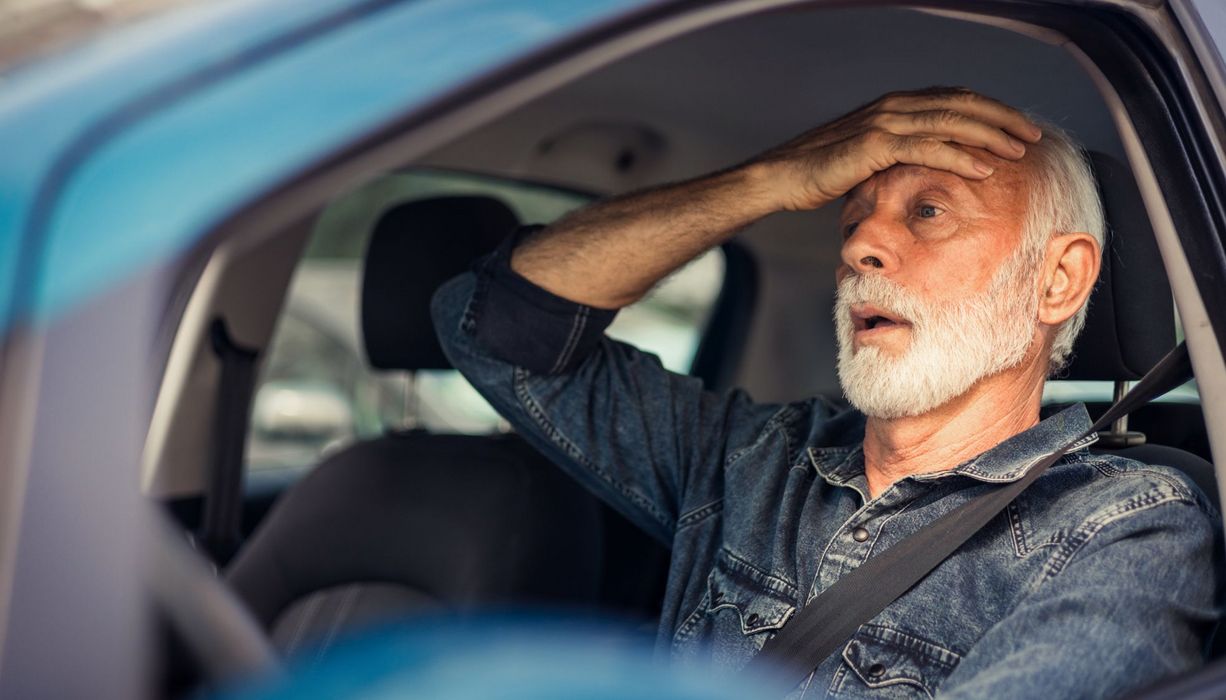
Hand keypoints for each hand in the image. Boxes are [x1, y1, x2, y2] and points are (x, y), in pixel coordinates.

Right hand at [748, 87, 1042, 211]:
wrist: (782, 176)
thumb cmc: (820, 172)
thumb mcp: (866, 159)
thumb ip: (895, 156)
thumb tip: (921, 173)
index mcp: (895, 105)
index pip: (954, 99)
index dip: (990, 110)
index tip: (1016, 127)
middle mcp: (894, 106)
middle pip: (962, 104)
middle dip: (1002, 118)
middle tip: (1032, 135)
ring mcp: (886, 122)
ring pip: (952, 122)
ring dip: (991, 135)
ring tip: (1019, 150)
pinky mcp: (876, 145)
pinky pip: (929, 147)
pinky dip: (961, 156)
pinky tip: (984, 168)